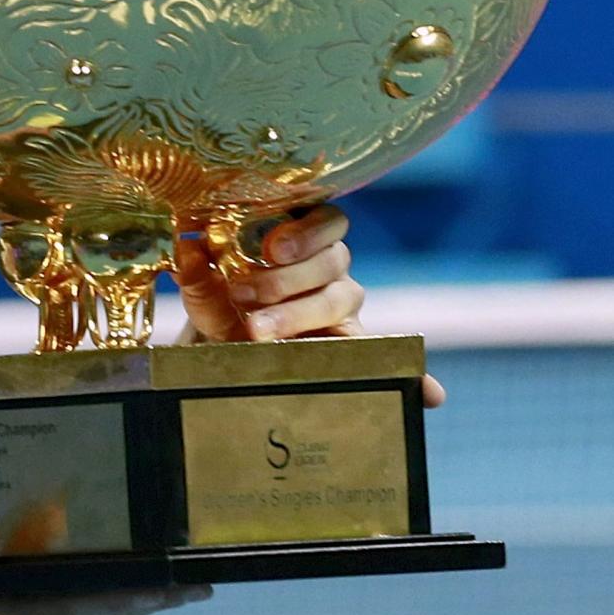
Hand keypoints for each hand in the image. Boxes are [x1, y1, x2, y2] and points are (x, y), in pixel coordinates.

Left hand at [175, 204, 444, 407]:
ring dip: (302, 315)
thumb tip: (186, 244)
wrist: (227, 355)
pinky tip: (428, 395)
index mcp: (304, 242)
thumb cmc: (224, 309)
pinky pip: (391, 360)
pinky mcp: (355, 349)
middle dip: (286, 279)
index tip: (269, 249)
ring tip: (259, 334)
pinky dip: (414, 376)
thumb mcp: (206, 293)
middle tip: (243, 297)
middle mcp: (332, 272)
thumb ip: (196, 271)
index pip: (327, 220)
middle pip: (333, 261)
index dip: (305, 231)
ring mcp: (345, 311)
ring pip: (343, 301)